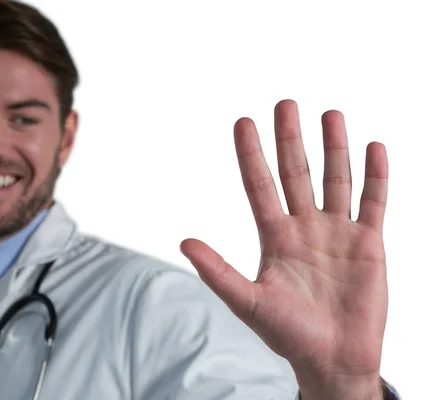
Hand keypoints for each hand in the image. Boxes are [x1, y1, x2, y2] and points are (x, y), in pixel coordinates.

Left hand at [180, 100, 388, 398]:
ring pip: (335, 180)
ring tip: (330, 114)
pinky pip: (374, 202)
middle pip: (296, 173)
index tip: (243, 122)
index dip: (251, 154)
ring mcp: (337, 233)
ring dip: (334, 147)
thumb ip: (217, 271)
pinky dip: (376, 176)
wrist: (333, 359)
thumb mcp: (248, 301)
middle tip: (284, 104)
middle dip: (290, 139)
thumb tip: (184, 241)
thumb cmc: (289, 334)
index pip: (259, 185)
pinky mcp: (369, 243)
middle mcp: (304, 228)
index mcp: (274, 237)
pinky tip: (374, 148)